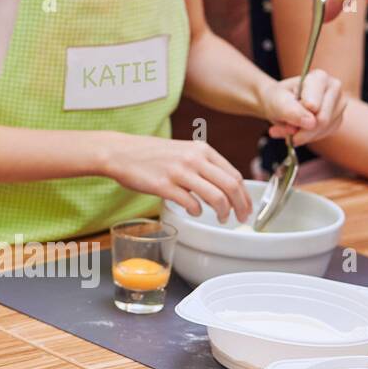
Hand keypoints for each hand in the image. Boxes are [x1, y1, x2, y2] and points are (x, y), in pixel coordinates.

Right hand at [102, 135, 250, 222]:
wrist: (120, 152)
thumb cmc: (150, 154)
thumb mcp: (182, 151)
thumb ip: (203, 165)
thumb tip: (224, 188)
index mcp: (201, 150)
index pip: (234, 175)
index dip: (245, 195)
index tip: (246, 207)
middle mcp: (193, 159)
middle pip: (231, 187)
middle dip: (240, 206)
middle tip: (240, 217)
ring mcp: (179, 171)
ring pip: (216, 197)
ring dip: (223, 212)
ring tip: (221, 218)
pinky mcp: (164, 185)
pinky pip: (191, 203)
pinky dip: (197, 211)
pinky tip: (194, 211)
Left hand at [260, 69, 345, 147]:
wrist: (280, 102)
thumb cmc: (278, 98)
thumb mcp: (276, 102)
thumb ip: (290, 110)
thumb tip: (311, 123)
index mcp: (319, 77)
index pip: (313, 106)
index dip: (297, 114)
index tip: (283, 111)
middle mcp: (334, 88)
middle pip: (322, 120)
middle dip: (298, 130)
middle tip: (275, 130)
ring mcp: (339, 104)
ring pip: (323, 130)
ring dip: (300, 135)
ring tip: (285, 128)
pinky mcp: (337, 119)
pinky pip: (323, 135)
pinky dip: (306, 137)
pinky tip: (296, 130)